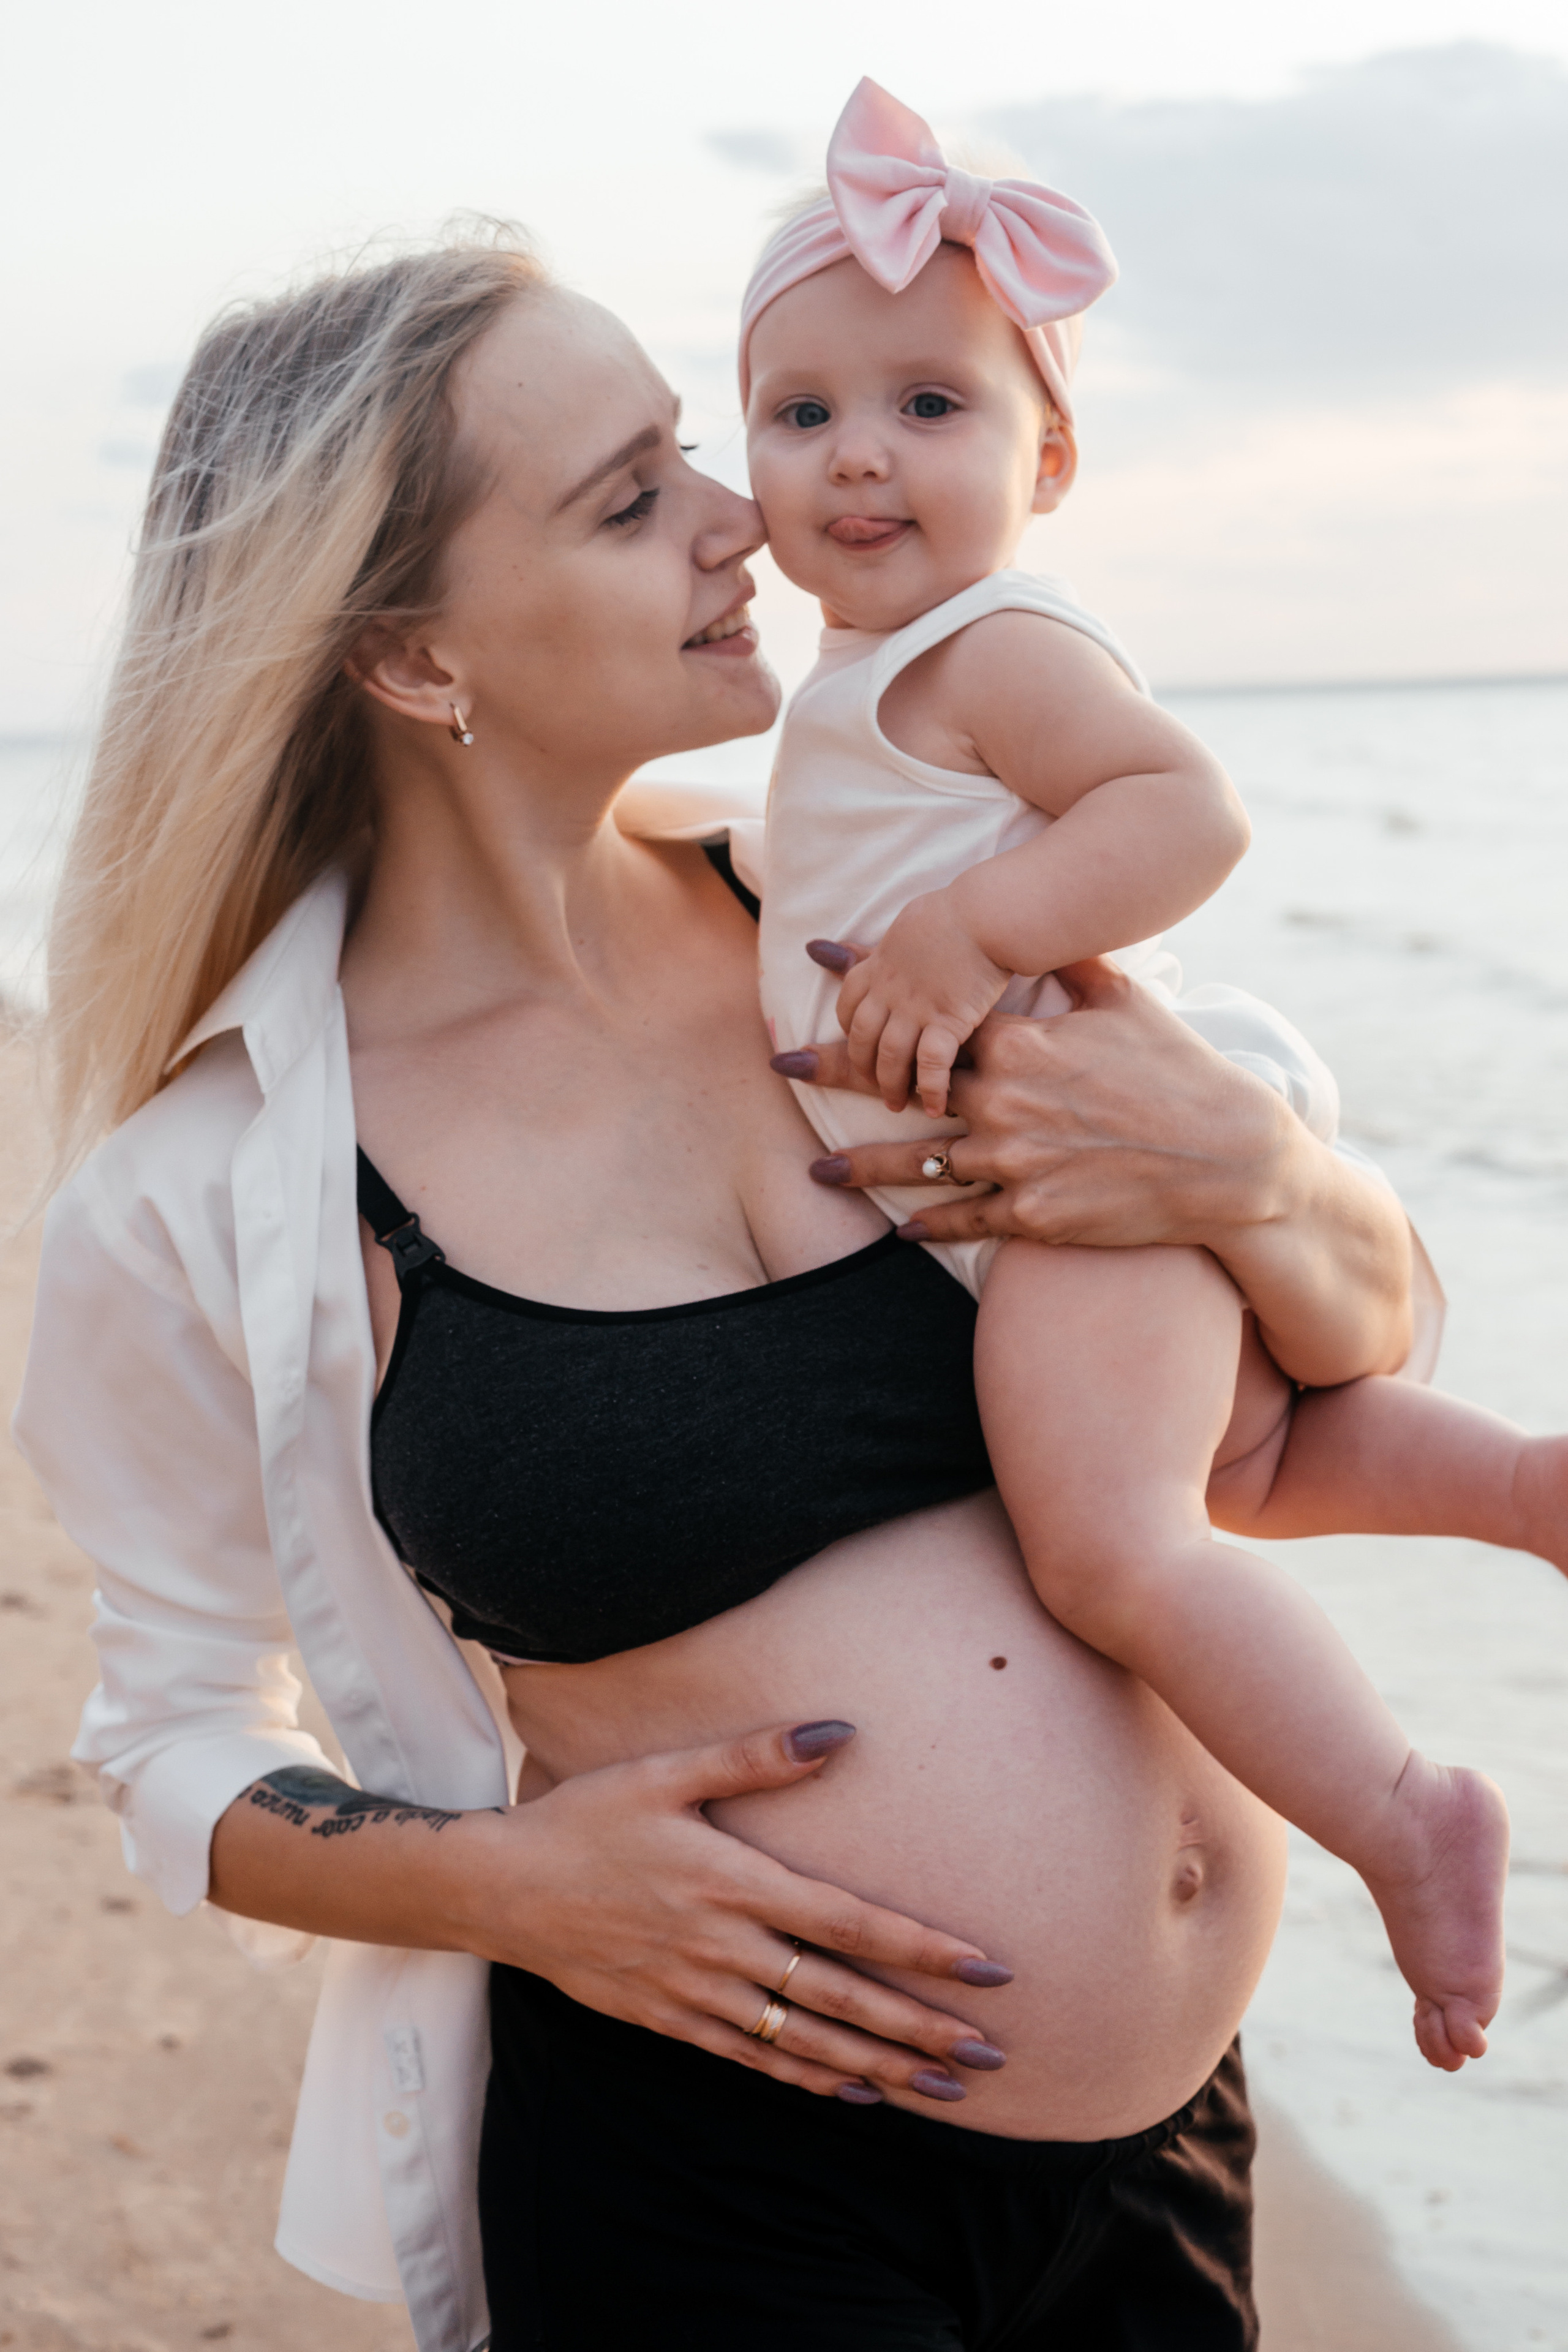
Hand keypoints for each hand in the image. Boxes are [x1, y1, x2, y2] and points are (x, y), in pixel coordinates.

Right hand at [463, 1720, 1011, 2105]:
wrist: (501, 1887)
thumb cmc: (588, 1817)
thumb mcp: (666, 1771)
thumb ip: (756, 1755)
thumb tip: (840, 1731)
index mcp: (733, 1881)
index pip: (848, 1923)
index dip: (922, 1949)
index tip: (986, 1968)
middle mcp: (724, 1947)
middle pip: (842, 1996)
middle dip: (922, 2025)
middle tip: (994, 2051)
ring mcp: (698, 1993)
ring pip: (807, 2041)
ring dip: (883, 2065)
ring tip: (949, 2086)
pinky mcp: (672, 2021)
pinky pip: (756, 2061)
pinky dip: (813, 2080)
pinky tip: (860, 2091)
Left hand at [780, 956, 1294, 1250]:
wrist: (1227, 1161)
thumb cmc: (1181, 1073)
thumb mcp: (1128, 1003)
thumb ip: (1075, 965)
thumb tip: (1050, 923)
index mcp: (1020, 1042)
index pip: (927, 1008)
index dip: (870, 982)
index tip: (820, 959)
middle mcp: (1004, 1100)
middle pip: (901, 1083)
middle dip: (835, 1070)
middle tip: (782, 1063)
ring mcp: (1012, 1162)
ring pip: (917, 1163)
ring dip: (860, 1167)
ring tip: (816, 1171)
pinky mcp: (1029, 1215)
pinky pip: (960, 1219)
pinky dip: (926, 1222)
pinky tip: (896, 1227)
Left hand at [812, 890, 1009, 1116]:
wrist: (986, 914)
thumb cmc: (958, 911)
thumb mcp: (912, 920)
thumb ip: (900, 941)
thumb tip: (899, 940)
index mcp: (880, 964)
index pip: (848, 1003)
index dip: (848, 1028)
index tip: (858, 1043)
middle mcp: (890, 990)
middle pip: (861, 1037)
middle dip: (862, 1066)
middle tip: (873, 1084)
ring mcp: (916, 1008)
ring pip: (890, 1057)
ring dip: (890, 1086)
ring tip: (896, 1105)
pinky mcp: (948, 1021)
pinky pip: (930, 1065)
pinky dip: (930, 1088)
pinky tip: (936, 1106)